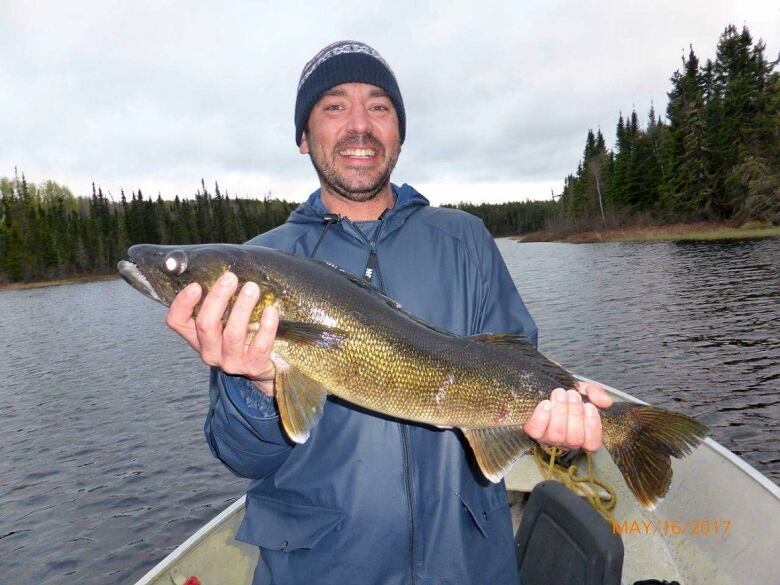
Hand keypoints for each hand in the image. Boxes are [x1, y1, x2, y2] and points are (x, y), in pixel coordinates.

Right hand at [165, 271, 278, 395]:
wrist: (263, 367)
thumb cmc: (242, 334)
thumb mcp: (225, 320)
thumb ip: (220, 301)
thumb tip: (225, 269)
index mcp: (197, 336)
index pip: (177, 322)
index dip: (182, 303)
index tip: (196, 285)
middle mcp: (210, 351)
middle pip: (206, 325)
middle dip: (218, 298)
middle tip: (231, 278)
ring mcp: (231, 361)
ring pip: (232, 334)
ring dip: (242, 308)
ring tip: (252, 288)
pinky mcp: (253, 367)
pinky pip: (259, 346)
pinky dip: (267, 326)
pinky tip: (271, 310)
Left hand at [523, 381, 612, 451]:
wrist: (543, 384)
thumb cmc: (566, 392)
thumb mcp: (584, 390)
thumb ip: (596, 394)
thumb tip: (606, 402)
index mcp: (582, 434)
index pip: (593, 444)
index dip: (593, 427)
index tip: (589, 406)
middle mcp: (566, 441)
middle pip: (574, 439)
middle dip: (575, 414)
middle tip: (572, 394)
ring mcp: (548, 438)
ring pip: (557, 435)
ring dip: (560, 412)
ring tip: (559, 394)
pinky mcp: (532, 432)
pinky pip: (536, 431)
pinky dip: (542, 417)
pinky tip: (546, 403)